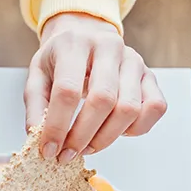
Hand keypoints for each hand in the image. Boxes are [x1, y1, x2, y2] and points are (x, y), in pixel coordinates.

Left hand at [24, 12, 166, 162]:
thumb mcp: (37, 76)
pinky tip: (114, 132)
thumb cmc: (59, 60)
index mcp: (75, 45)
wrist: (84, 35)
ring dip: (106, 137)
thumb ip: (35, 106)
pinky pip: (155, 108)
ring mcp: (134, 61)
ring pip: (130, 108)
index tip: (48, 150)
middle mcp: (109, 48)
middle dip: (82, 136)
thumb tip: (37, 138)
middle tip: (67, 155)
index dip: (57, 126)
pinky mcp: (150, 75)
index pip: (68, 90)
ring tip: (86, 147)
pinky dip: (136, 129)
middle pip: (103, 100)